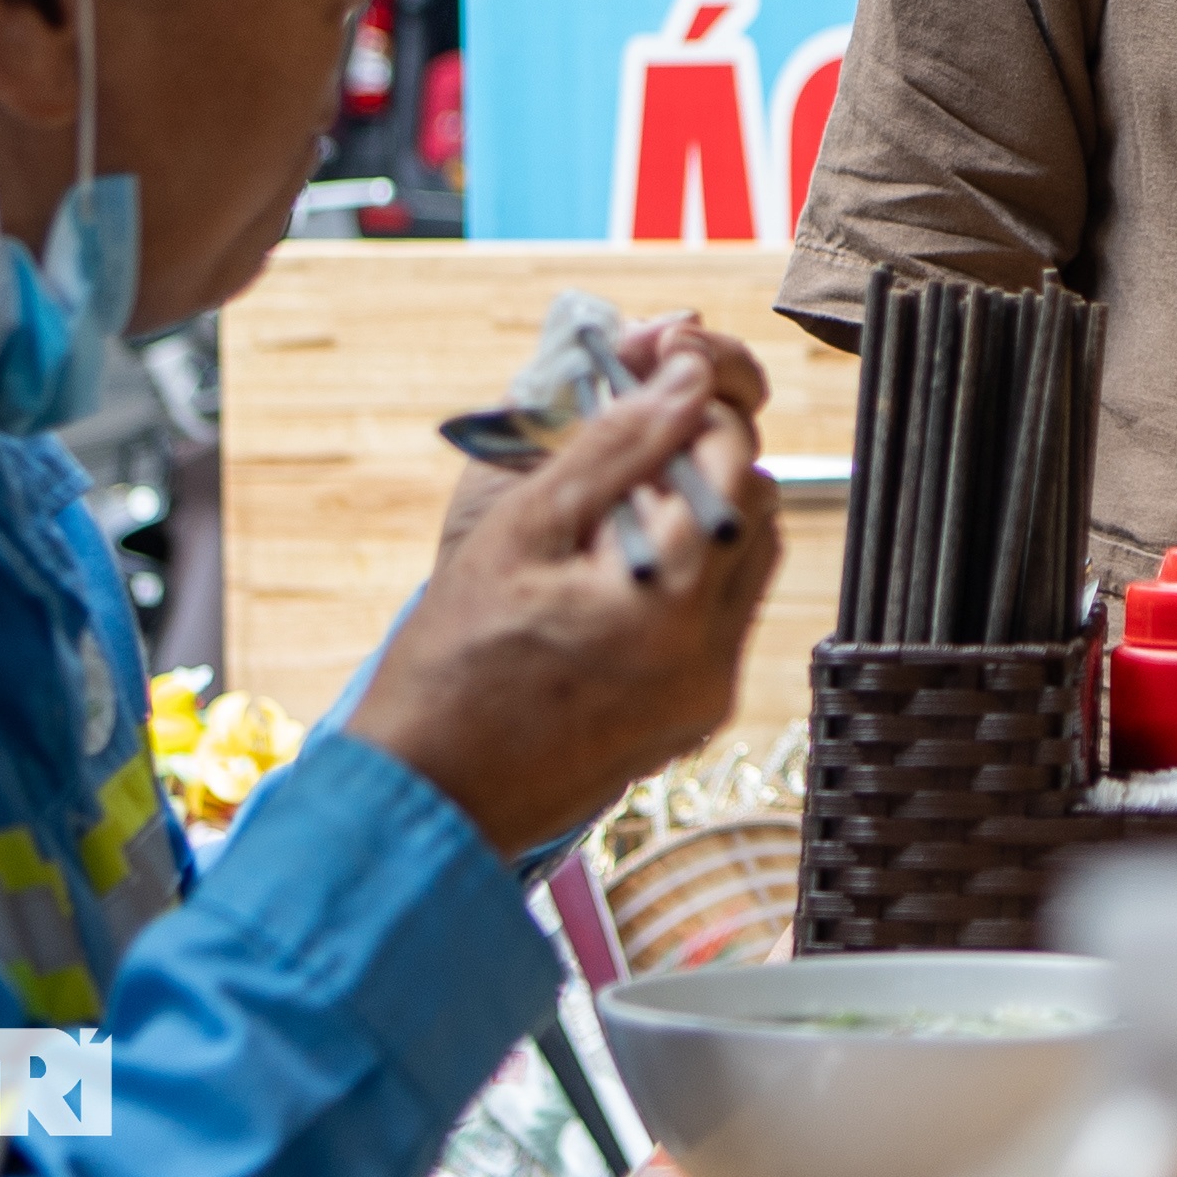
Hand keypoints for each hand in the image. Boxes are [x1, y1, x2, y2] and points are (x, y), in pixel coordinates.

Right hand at [352, 327, 783, 855]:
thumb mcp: (521, 530)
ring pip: (747, 562)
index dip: (696, 408)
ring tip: (612, 517)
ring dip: (700, 517)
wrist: (424, 799)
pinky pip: (723, 619)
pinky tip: (615, 577)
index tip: (650, 387)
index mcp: (671, 601)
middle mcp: (711, 654)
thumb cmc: (451, 663)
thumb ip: (615, 446)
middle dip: (700, 461)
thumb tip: (688, 377)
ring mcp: (709, 693)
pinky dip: (689, 578)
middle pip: (753, 508)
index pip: (732, 460)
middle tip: (625, 452)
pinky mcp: (694, 718)